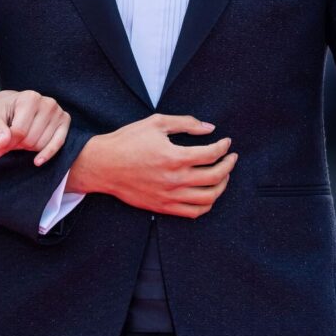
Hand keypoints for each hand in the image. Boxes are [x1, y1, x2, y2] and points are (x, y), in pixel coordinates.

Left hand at [0, 90, 70, 165]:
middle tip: (12, 143)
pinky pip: (58, 143)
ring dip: (29, 149)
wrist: (18, 103)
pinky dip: (47, 154)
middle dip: (19, 146)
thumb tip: (2, 145)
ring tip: (22, 140)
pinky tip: (37, 161)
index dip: (8, 144)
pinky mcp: (65, 120)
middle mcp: (47, 103)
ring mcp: (58, 111)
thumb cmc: (6, 111)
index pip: (19, 131)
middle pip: (31, 139)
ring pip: (41, 144)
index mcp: (30, 98)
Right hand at [67, 113, 237, 218]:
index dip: (224, 147)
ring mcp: (169, 196)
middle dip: (229, 166)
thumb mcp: (156, 123)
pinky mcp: (163, 207)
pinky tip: (208, 192)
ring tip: (223, 175)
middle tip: (231, 157)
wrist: (103, 165)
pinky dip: (207, 204)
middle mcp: (175, 179)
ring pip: (208, 198)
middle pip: (215, 177)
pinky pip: (193, 212)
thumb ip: (186, 123)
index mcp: (174, 157)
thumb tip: (210, 128)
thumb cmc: (128, 141)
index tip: (227, 142)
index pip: (212, 154)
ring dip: (222, 186)